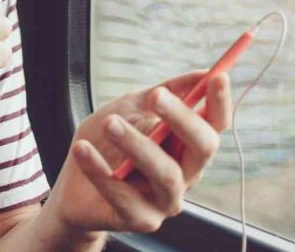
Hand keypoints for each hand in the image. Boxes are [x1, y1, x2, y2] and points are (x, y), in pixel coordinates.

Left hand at [46, 71, 231, 234]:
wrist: (74, 188)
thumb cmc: (107, 143)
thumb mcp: (130, 108)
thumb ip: (163, 92)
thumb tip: (200, 74)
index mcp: (187, 146)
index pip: (215, 124)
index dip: (220, 102)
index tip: (218, 77)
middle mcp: (186, 175)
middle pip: (202, 149)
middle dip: (182, 119)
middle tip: (156, 95)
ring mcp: (165, 201)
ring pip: (166, 174)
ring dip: (137, 144)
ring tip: (109, 123)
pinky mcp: (140, 220)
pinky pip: (124, 196)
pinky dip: (100, 170)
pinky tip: (82, 149)